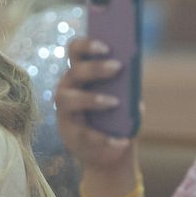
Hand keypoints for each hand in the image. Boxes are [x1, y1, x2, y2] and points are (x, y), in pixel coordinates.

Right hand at [55, 39, 138, 184]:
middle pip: (74, 72)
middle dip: (95, 68)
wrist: (112, 152)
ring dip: (92, 98)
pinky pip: (85, 135)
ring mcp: (65, 112)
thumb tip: (131, 74)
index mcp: (80, 72)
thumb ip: (125, 84)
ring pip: (68, 99)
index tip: (107, 46)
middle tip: (118, 67)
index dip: (87, 44)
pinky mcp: (70, 136)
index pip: (75, 49)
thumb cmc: (118, 116)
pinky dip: (106, 138)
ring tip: (116, 102)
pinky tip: (123, 140)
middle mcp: (67, 88)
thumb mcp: (124, 97)